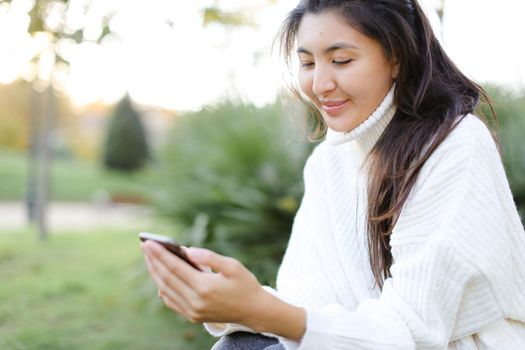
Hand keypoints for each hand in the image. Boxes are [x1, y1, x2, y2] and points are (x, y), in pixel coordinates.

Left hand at [141, 241, 265, 325]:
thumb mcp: (232, 266)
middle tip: (144, 246)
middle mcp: (195, 301)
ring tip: (150, 258)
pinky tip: (160, 276)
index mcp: (205, 287)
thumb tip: (188, 250)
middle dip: (154, 261)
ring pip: (165, 290)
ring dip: (155, 273)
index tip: (148, 242)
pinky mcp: (192, 317)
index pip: (175, 268)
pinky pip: (171, 301)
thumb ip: (209, 257)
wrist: (254, 311)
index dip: (160, 254)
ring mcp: (192, 312)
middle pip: (166, 278)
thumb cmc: (245, 284)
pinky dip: (163, 287)